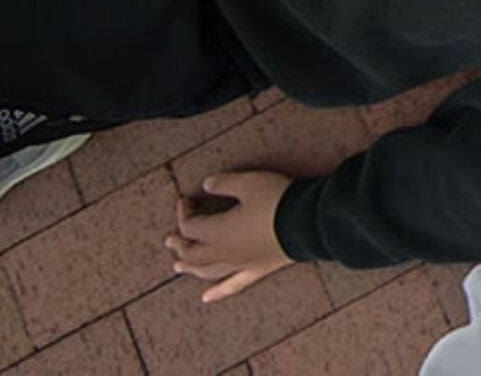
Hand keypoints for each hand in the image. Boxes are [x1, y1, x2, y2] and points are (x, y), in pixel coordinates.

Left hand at [167, 170, 295, 301]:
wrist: (309, 222)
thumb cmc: (278, 201)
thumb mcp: (249, 183)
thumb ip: (224, 183)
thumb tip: (206, 185)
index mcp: (217, 231)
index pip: (190, 226)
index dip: (184, 213)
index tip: (187, 199)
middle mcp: (224, 252)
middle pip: (193, 253)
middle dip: (180, 245)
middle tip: (171, 239)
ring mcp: (240, 264)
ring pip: (207, 271)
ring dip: (191, 268)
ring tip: (179, 266)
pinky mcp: (258, 269)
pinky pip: (233, 285)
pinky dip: (218, 292)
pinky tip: (206, 298)